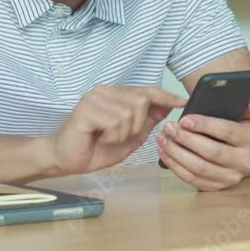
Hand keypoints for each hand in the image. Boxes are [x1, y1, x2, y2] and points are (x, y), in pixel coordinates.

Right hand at [47, 85, 186, 175]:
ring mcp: (94, 97)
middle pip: (142, 101)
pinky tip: (99, 137)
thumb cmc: (95, 149)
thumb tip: (168, 107)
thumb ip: (146, 122)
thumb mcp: (130, 137)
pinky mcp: (86, 108)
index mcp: (115, 94)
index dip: (166, 96)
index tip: (182, 102)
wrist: (66, 160)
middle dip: (138, 125)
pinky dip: (112, 135)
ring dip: (123, 133)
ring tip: (107, 138)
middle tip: (121, 136)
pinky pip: (115, 121)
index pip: (146, 90)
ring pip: (129, 113)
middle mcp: (105, 91)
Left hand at [156, 95, 249, 190]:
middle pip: (212, 152)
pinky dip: (175, 166)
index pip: (228, 131)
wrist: (241, 148)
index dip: (205, 125)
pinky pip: (193, 179)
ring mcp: (232, 177)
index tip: (185, 119)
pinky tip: (164, 152)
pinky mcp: (218, 187)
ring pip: (200, 168)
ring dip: (176, 153)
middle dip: (186, 139)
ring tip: (162, 138)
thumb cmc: (237, 125)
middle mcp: (246, 162)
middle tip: (169, 128)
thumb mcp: (246, 111)